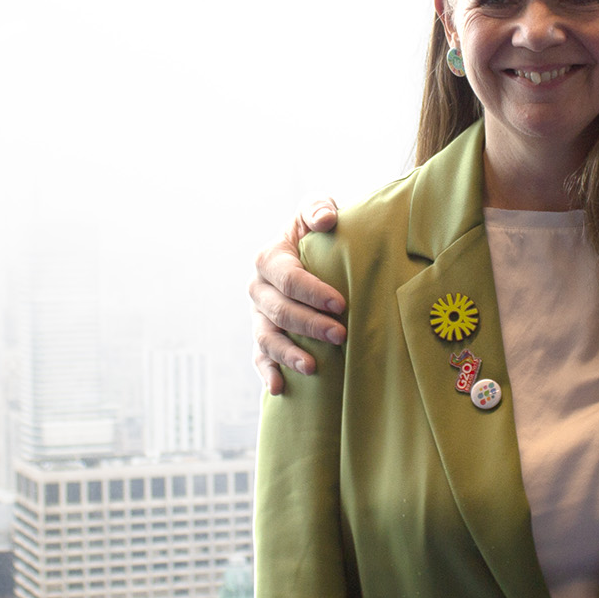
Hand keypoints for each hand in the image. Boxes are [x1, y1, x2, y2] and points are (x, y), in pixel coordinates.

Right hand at [250, 198, 345, 395]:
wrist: (307, 255)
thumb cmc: (315, 233)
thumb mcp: (315, 211)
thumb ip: (318, 208)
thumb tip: (326, 220)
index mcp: (269, 258)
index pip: (288, 277)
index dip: (313, 292)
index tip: (341, 304)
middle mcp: (258, 288)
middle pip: (279, 311)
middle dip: (309, 325)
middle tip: (340, 335)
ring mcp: (257, 316)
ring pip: (266, 338)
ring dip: (288, 353)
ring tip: (313, 367)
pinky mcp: (262, 336)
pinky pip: (259, 357)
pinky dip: (267, 373)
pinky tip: (279, 389)